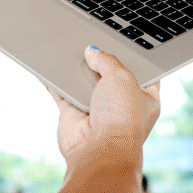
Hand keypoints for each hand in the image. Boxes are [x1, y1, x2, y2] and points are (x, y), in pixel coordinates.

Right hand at [50, 46, 159, 172]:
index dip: (134, 58)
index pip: (143, 73)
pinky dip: (52, 80)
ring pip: (84, 83)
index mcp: (145, 98)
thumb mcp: (122, 77)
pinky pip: (60, 93)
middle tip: (92, 41)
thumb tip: (92, 52)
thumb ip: (107, 60)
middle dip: (100, 61)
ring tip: (69, 46)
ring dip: (76, 69)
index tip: (123, 42)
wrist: (99, 151)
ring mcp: (97, 110)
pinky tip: (47, 66)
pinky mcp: (73, 115)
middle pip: (110, 75)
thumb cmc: (121, 118)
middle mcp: (122, 105)